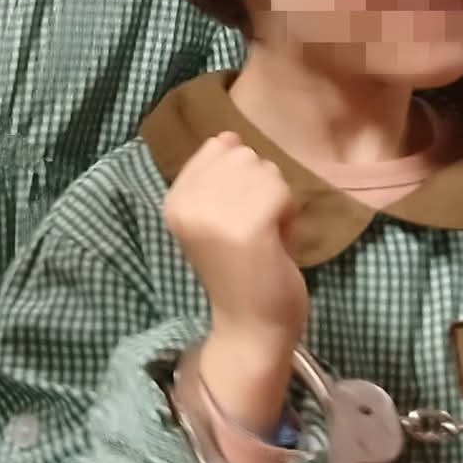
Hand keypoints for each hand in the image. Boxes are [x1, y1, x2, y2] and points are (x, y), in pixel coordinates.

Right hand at [164, 133, 308, 436]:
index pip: (217, 147)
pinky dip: (288, 214)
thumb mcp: (215, 215)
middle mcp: (186, 203)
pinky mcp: (248, 228)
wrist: (251, 326)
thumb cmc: (241, 269)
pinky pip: (281, 190)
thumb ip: (218, 174)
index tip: (236, 215)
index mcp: (173, 200)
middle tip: (253, 228)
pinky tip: (276, 241)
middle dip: (259, 186)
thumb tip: (229, 135)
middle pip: (244, 154)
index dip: (239, 177)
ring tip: (264, 236)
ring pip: (265, 169)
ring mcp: (215, 215)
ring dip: (276, 200)